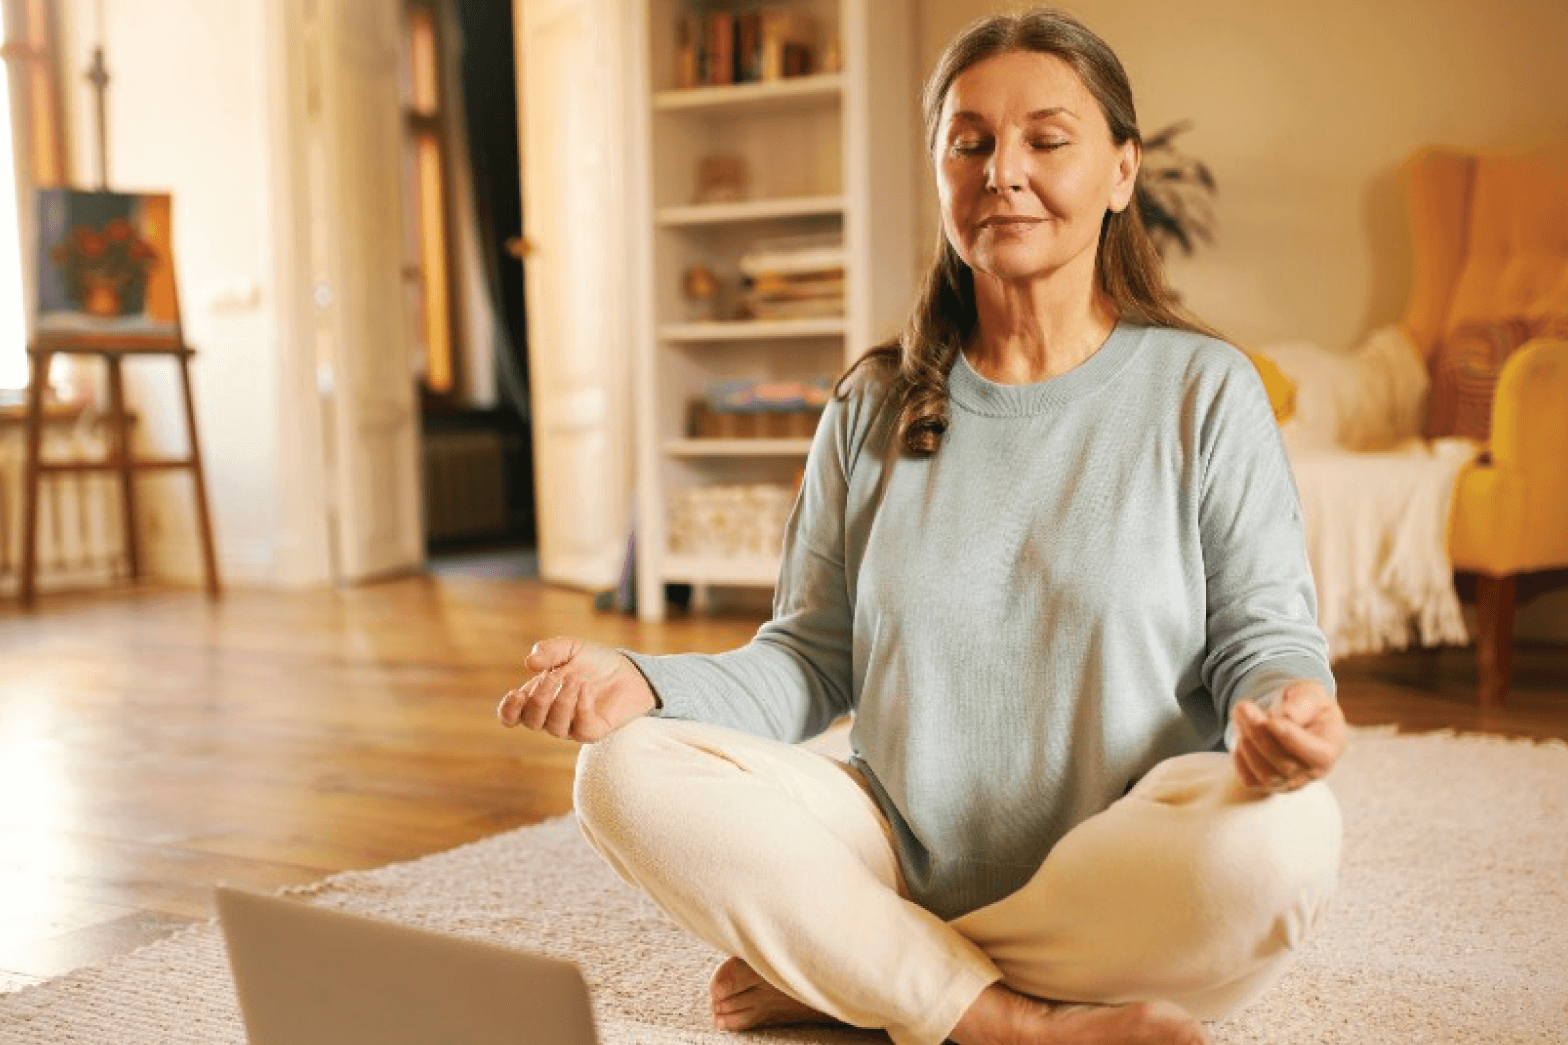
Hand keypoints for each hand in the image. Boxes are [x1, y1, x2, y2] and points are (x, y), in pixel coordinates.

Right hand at [496, 637, 656, 742]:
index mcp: (539, 698)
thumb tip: (529, 663)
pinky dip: (581, 707)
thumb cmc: (595, 662)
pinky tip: (586, 688)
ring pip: (555, 727)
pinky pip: (581, 729)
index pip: (512, 716)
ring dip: (562, 701)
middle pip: (532, 721)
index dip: (508, 710)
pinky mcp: (593, 731)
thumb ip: (550, 651)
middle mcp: (552, 716)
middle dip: (539, 699)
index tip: (515, 693)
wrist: (629, 670)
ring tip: (576, 678)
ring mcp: (572, 726)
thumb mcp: (570, 648)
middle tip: (553, 678)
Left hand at [1230, 680, 1345, 791]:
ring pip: (1266, 776)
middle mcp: (1313, 772)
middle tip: (1244, 707)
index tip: (1271, 720)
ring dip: (1247, 744)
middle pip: (1286, 765)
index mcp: (1330, 749)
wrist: (1294, 716)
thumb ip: (1303, 702)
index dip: (1290, 738)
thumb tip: (1288, 716)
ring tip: (1240, 714)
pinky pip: (1249, 780)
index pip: (1316, 755)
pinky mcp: (1267, 785)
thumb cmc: (1306, 705)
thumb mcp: (1311, 693)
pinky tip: (1241, 734)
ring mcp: (1290, 782)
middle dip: (1260, 735)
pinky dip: (1240, 758)